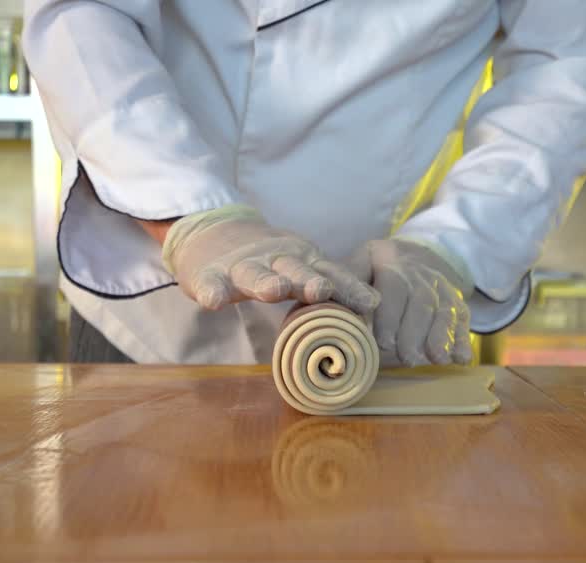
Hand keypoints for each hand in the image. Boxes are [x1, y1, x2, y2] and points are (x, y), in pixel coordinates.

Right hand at [162, 205, 379, 313]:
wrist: (209, 232)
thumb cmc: (267, 260)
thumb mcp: (299, 267)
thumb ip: (329, 283)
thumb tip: (377, 306)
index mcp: (300, 262)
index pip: (330, 274)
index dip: (349, 287)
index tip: (370, 302)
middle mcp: (274, 261)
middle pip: (294, 271)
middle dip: (309, 281)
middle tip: (322, 289)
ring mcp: (240, 267)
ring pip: (254, 275)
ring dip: (264, 282)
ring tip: (272, 290)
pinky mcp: (208, 275)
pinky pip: (210, 284)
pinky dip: (212, 292)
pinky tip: (213, 301)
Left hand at [354, 238, 472, 367]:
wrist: (413, 254)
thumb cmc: (375, 267)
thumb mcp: (359, 262)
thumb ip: (346, 281)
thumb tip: (327, 298)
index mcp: (393, 265)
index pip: (394, 289)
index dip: (391, 316)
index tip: (384, 342)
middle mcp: (421, 276)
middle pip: (422, 303)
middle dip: (415, 333)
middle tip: (408, 359)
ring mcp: (442, 289)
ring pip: (444, 311)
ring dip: (442, 337)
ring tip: (437, 359)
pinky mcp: (456, 304)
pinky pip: (462, 320)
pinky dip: (464, 340)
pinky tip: (463, 359)